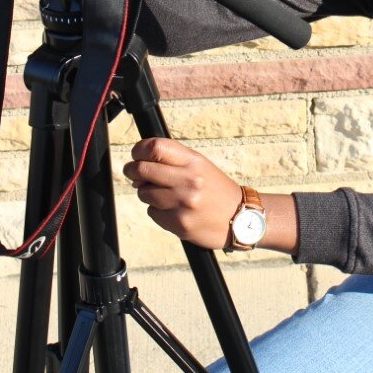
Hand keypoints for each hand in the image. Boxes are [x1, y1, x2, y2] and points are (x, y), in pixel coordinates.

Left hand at [123, 137, 241, 249]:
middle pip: (143, 170)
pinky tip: (174, 210)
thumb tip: (137, 165)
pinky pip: (152, 213)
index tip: (136, 154)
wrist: (240, 218)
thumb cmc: (216, 189)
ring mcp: (183, 204)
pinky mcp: (179, 224)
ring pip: (144, 193)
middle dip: (132, 171)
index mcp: (194, 162)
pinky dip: (157, 211)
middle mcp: (189, 181)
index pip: (155, 148)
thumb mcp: (200, 166)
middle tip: (133, 173)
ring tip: (164, 195)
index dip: (139, 150)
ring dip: (147, 193)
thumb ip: (172, 161)